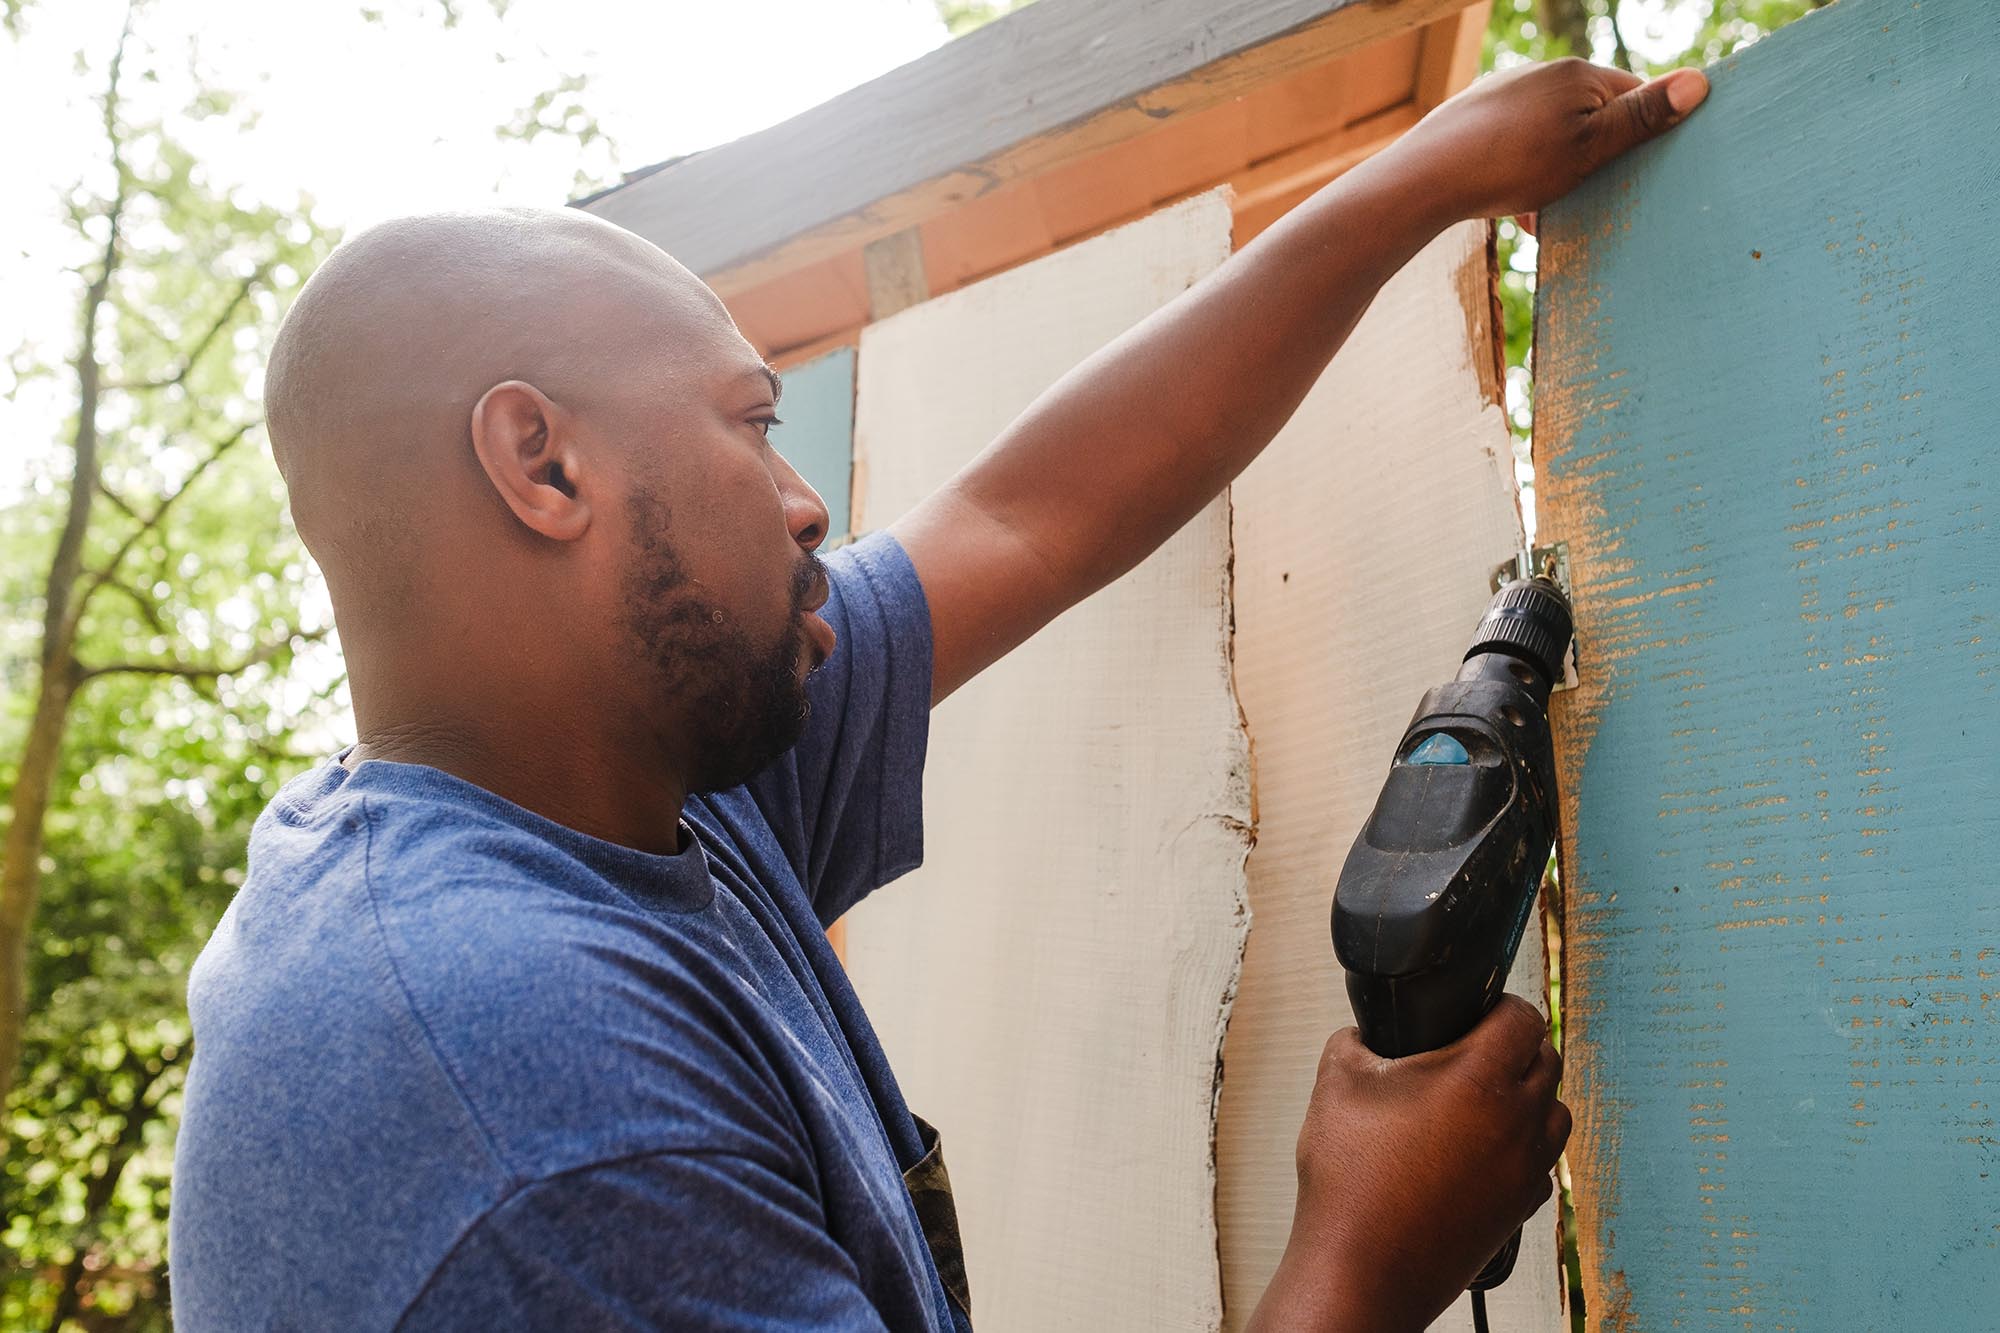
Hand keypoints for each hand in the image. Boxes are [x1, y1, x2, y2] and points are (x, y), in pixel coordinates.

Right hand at [1247, 996, 1569, 1331]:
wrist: (1362, 1268)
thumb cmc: (1350, 1180)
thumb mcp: (1336, 1083)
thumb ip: (1354, 1041)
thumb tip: (1364, 1036)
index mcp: (1479, 1078)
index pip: (1524, 1017)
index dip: (1502, 1004)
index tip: (1481, 1009)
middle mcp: (1516, 1120)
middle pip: (1549, 1060)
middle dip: (1519, 1047)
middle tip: (1478, 1047)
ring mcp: (1524, 1168)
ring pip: (1556, 1113)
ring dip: (1530, 1096)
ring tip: (1486, 1098)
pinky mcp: (1520, 1208)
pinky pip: (1543, 1164)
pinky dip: (1524, 1148)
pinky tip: (1483, 1150)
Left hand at [1392, 58, 1708, 223]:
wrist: (1425, 179)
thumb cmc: (1512, 164)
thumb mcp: (1589, 148)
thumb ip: (1641, 118)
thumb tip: (1700, 81)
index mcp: (1577, 74)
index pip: (1634, 94)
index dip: (1645, 134)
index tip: (1642, 172)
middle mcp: (1540, 75)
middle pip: (1590, 117)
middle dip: (1597, 159)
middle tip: (1595, 198)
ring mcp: (1504, 96)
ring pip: (1551, 137)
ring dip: (1558, 175)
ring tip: (1550, 212)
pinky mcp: (1474, 122)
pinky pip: (1515, 150)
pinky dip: (1524, 179)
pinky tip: (1518, 211)